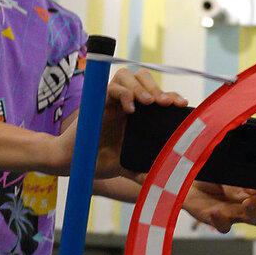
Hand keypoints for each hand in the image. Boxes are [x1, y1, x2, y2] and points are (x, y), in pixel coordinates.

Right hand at [56, 68, 186, 177]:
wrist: (74, 162)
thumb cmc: (101, 160)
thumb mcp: (130, 165)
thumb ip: (146, 170)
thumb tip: (166, 179)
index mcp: (138, 113)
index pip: (157, 95)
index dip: (171, 95)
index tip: (182, 104)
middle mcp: (125, 102)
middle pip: (143, 77)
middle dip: (158, 87)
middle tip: (166, 103)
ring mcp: (110, 100)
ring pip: (126, 75)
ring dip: (141, 86)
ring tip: (149, 103)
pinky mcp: (97, 102)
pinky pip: (111, 87)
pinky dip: (123, 94)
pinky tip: (130, 110)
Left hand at [182, 176, 255, 232]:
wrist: (185, 183)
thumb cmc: (207, 175)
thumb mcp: (223, 169)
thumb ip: (237, 174)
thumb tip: (248, 179)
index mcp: (252, 187)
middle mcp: (248, 201)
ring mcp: (235, 213)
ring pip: (255, 219)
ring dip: (255, 212)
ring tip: (247, 203)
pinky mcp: (219, 221)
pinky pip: (225, 227)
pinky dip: (221, 221)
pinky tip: (216, 211)